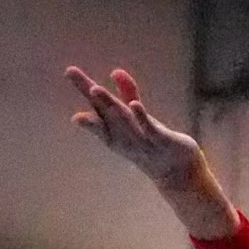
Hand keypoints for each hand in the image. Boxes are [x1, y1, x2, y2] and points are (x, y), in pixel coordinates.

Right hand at [67, 65, 237, 237]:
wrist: (180, 177)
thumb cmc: (154, 145)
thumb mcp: (138, 119)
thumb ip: (127, 93)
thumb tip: (115, 71)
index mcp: (116, 131)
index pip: (97, 110)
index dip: (82, 89)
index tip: (69, 72)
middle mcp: (125, 137)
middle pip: (107, 113)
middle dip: (93, 95)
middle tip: (73, 74)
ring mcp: (143, 141)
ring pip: (124, 122)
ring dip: (109, 105)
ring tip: (95, 88)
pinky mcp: (162, 142)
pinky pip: (150, 130)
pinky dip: (141, 118)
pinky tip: (133, 104)